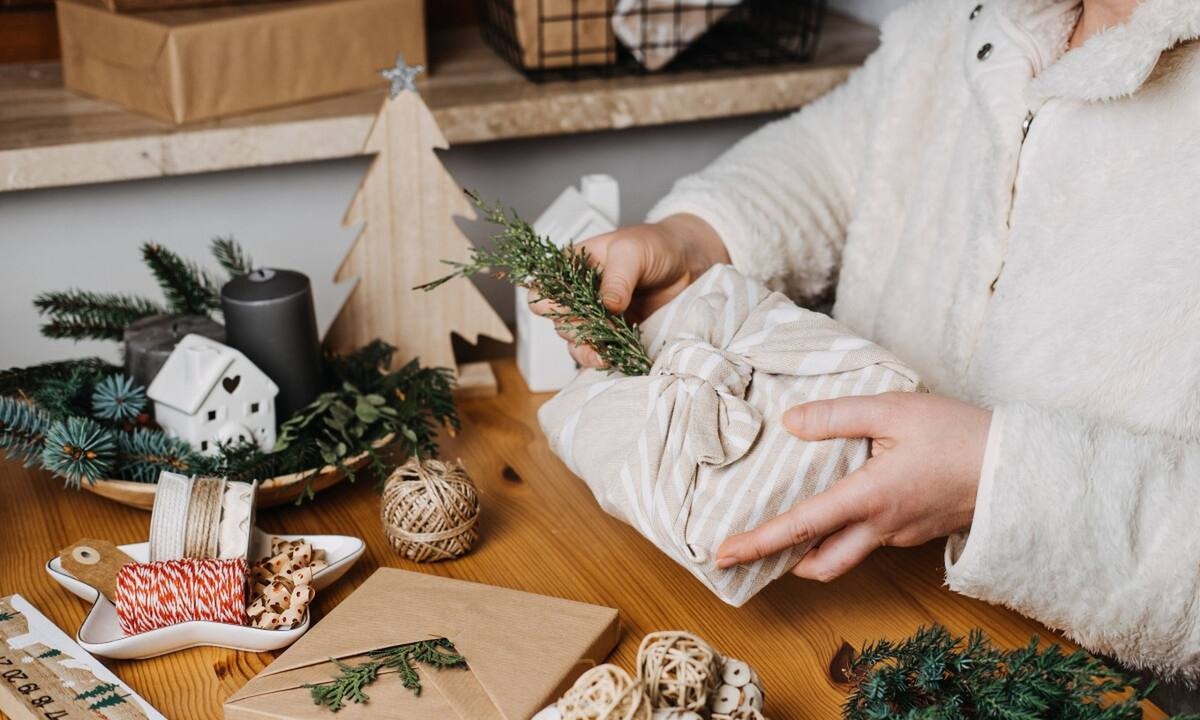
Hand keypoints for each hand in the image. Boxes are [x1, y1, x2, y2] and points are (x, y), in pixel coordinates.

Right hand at [531, 213, 728, 367]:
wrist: (688, 264)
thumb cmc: (656, 245)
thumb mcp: (634, 250)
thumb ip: (618, 276)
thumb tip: (607, 305)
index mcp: (573, 266)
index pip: (543, 288)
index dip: (549, 303)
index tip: (569, 309)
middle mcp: (578, 293)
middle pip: (557, 320)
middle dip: (574, 329)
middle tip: (599, 328)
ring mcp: (595, 316)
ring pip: (575, 341)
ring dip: (587, 349)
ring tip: (605, 353)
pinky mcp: (613, 334)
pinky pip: (598, 352)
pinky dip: (603, 358)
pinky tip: (614, 358)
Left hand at [716, 392, 991, 581]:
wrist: (1019, 469)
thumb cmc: (957, 434)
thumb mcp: (894, 410)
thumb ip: (837, 416)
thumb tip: (789, 423)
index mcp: (868, 498)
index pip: (800, 527)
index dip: (757, 542)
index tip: (722, 555)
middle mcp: (880, 527)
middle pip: (819, 563)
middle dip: (778, 564)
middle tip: (747, 556)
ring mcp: (899, 534)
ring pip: (844, 555)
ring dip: (810, 553)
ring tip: (784, 534)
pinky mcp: (914, 530)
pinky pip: (868, 541)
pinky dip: (842, 535)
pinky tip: (836, 509)